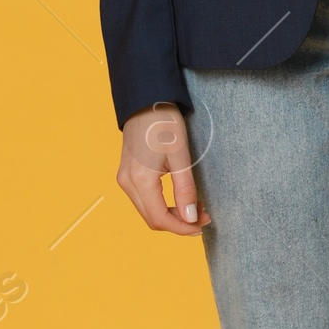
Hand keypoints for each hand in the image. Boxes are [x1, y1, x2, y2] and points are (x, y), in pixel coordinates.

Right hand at [118, 105, 208, 233]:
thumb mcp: (180, 156)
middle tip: (203, 215)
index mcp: (140, 179)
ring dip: (171, 214)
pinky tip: (179, 198)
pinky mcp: (127, 174)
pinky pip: (144, 200)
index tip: (202, 225)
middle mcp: (127, 182)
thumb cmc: (164, 123)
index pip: (160, 219)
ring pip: (148, 211)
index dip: (182, 228)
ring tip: (195, 206)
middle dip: (179, 223)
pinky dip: (162, 205)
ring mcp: (124, 178)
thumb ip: (185, 190)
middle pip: (152, 219)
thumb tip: (190, 218)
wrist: (146, 100)